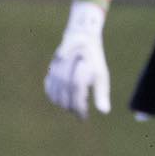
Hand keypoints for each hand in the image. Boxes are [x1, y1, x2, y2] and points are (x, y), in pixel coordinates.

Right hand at [45, 1, 110, 118]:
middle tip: (80, 114)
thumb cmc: (94, 59)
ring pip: (55, 94)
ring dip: (63, 104)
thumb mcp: (101, 74)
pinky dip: (54, 96)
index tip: (84, 118)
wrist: (82, 37)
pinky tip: (62, 101)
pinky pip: (49, 88)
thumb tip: (105, 112)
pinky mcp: (51, 69)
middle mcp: (66, 71)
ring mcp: (56, 70)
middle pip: (65, 96)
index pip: (77, 95)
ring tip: (73, 109)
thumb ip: (101, 93)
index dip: (79, 108)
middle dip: (72, 107)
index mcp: (80, 70)